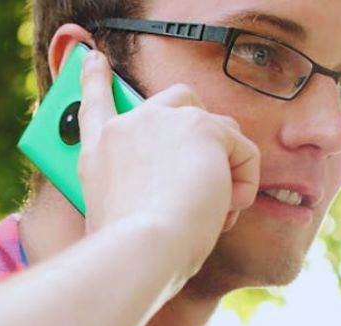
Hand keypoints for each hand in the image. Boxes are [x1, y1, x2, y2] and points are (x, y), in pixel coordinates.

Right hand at [76, 49, 259, 283]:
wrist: (139, 249)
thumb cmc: (128, 251)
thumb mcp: (115, 218)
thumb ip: (134, 193)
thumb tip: (175, 197)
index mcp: (99, 151)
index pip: (95, 102)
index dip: (95, 78)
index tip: (95, 59)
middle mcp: (128, 127)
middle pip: (179, 100)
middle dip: (202, 128)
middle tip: (208, 173)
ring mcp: (164, 121)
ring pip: (220, 129)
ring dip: (226, 169)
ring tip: (214, 209)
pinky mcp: (202, 128)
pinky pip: (243, 150)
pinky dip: (245, 183)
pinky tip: (226, 208)